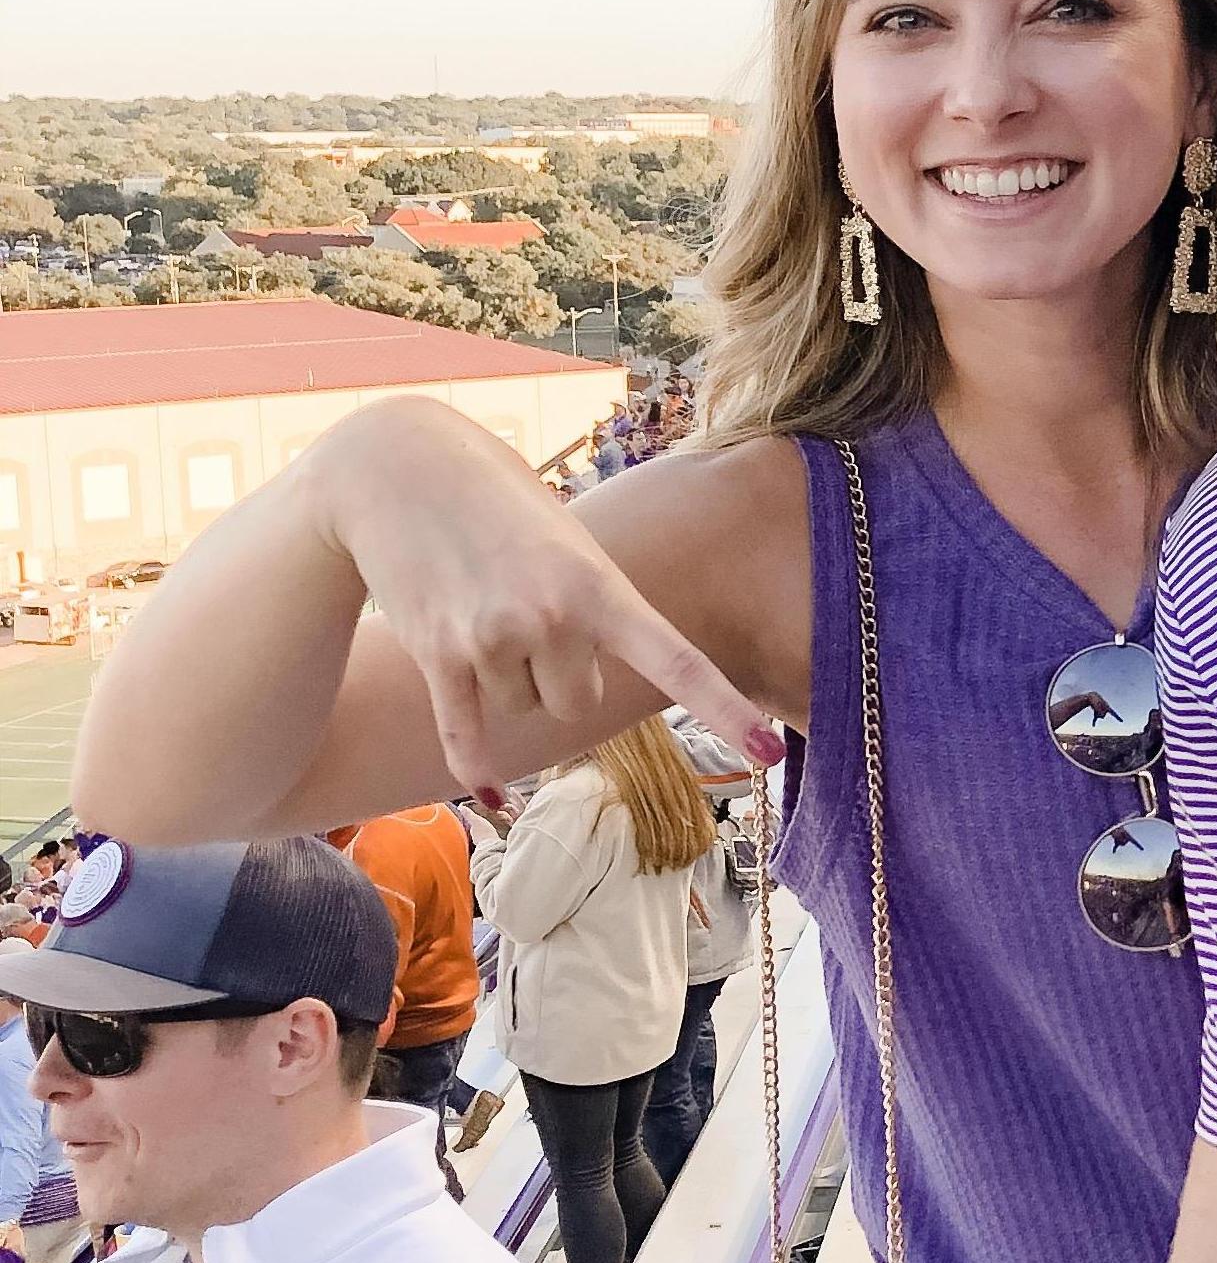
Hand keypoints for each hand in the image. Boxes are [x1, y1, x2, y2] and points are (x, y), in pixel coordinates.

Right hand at [304, 399, 777, 799]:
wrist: (400, 465)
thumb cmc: (505, 506)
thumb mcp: (571, 544)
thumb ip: (598, 611)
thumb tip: (595, 691)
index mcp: (602, 588)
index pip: (678, 662)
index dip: (726, 711)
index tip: (769, 753)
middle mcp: (551, 618)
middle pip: (581, 706)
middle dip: (562, 678)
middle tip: (533, 615)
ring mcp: (491, 639)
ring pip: (524, 712)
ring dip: (509, 681)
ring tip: (484, 607)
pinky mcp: (435, 654)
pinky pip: (466, 734)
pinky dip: (476, 766)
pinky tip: (493, 797)